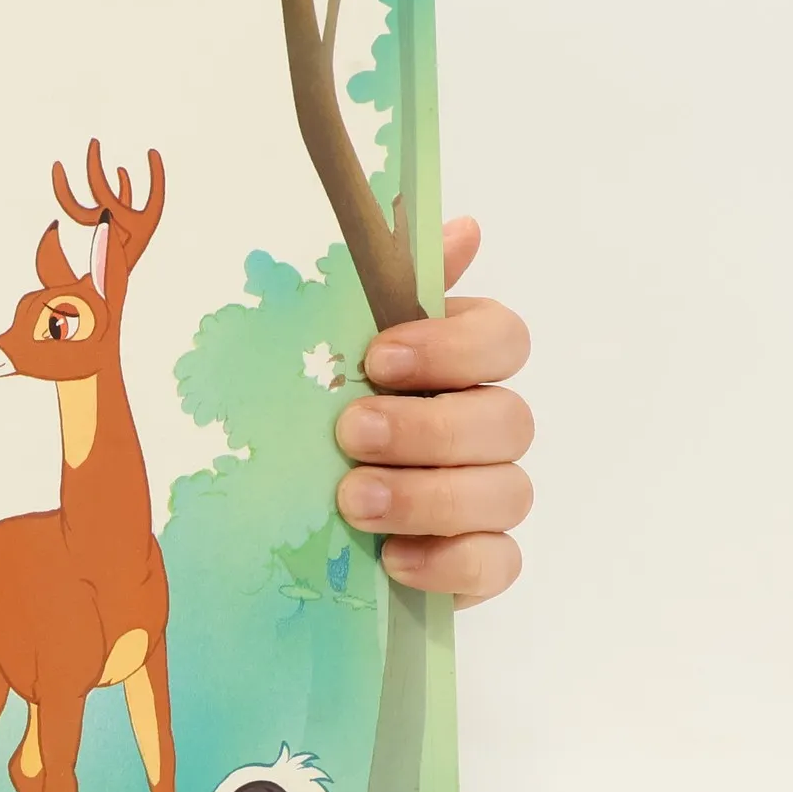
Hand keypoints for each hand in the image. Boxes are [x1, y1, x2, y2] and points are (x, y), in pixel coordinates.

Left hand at [335, 218, 531, 608]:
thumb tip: (460, 228)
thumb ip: (389, 289)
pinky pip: (498, 562)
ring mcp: (489, 498)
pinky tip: (393, 558)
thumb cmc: (315, 420)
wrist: (285, 522)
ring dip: (429, 496)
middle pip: (508, 418)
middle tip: (351, 434)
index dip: (453, 346)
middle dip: (428, 428)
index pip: (503, 339)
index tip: (379, 357)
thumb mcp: (329, 350)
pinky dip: (450, 562)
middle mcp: (486, 428)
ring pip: (507, 492)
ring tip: (354, 502)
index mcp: (459, 365)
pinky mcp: (478, 563)